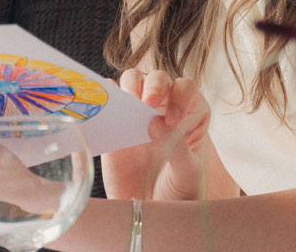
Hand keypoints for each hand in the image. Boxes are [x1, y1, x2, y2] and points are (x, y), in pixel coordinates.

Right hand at [102, 69, 235, 200]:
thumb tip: (155, 122)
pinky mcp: (115, 123)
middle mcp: (165, 106)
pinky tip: (104, 106)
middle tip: (148, 103)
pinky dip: (104, 95)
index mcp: (191, 113)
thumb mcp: (187, 176)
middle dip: (155, 85)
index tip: (173, 121)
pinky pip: (108, 99)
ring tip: (128, 103)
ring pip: (133, 80)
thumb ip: (178, 149)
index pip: (185, 90)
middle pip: (160, 78)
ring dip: (130, 85)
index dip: (179, 98)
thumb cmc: (178, 194)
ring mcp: (138, 112)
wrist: (150, 218)